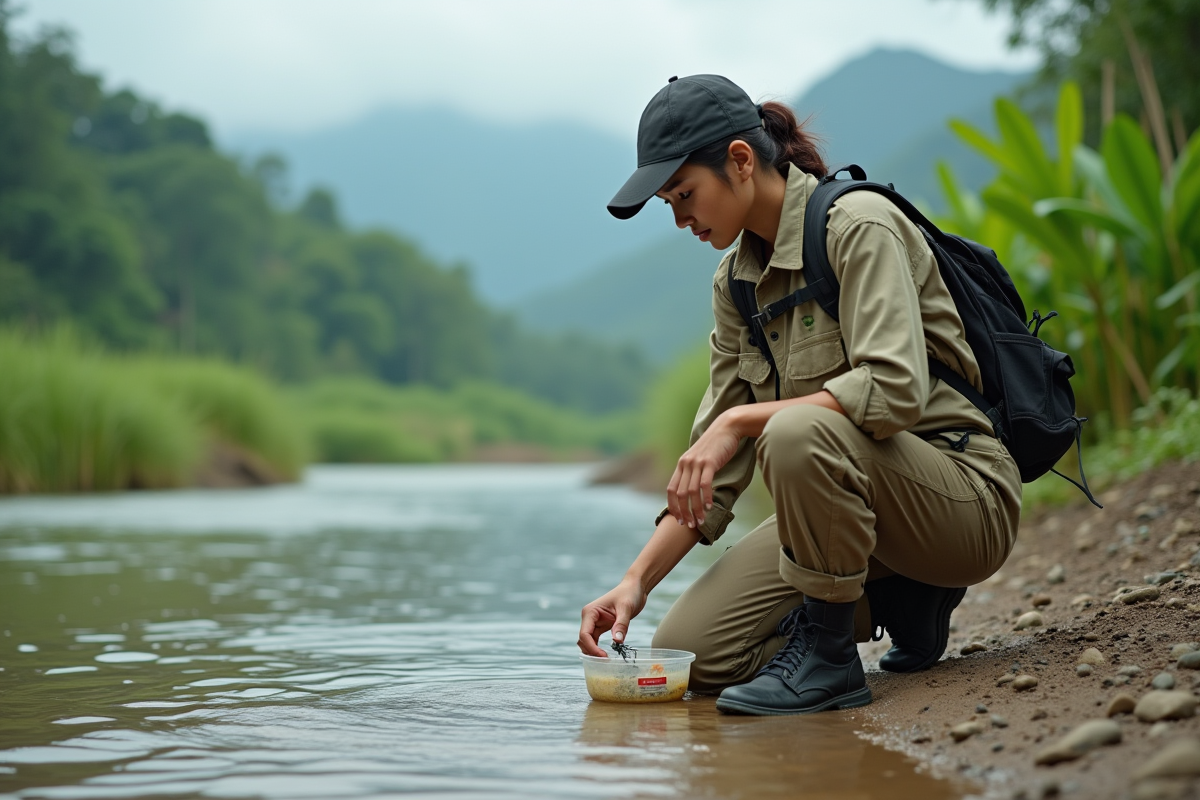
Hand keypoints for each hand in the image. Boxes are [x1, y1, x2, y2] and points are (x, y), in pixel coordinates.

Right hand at [578, 577, 646, 656]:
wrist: (635, 588)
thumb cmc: (629, 594)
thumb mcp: (626, 608)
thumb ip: (621, 625)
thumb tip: (617, 642)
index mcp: (590, 612)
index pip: (585, 634)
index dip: (592, 648)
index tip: (604, 657)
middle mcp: (589, 618)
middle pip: (583, 640)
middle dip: (591, 652)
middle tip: (605, 662)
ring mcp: (594, 622)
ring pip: (588, 642)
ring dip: (594, 651)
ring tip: (606, 661)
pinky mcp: (601, 626)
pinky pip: (595, 640)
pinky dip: (598, 648)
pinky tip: (607, 655)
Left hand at [666, 413, 741, 529]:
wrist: (726, 428)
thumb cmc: (716, 446)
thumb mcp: (700, 459)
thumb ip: (694, 473)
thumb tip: (693, 492)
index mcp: (682, 465)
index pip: (671, 490)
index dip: (673, 506)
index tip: (679, 519)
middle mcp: (686, 464)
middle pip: (680, 494)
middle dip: (684, 512)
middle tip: (690, 525)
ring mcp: (697, 462)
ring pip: (692, 491)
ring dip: (695, 509)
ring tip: (701, 521)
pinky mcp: (710, 462)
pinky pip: (705, 484)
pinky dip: (706, 498)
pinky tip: (709, 507)